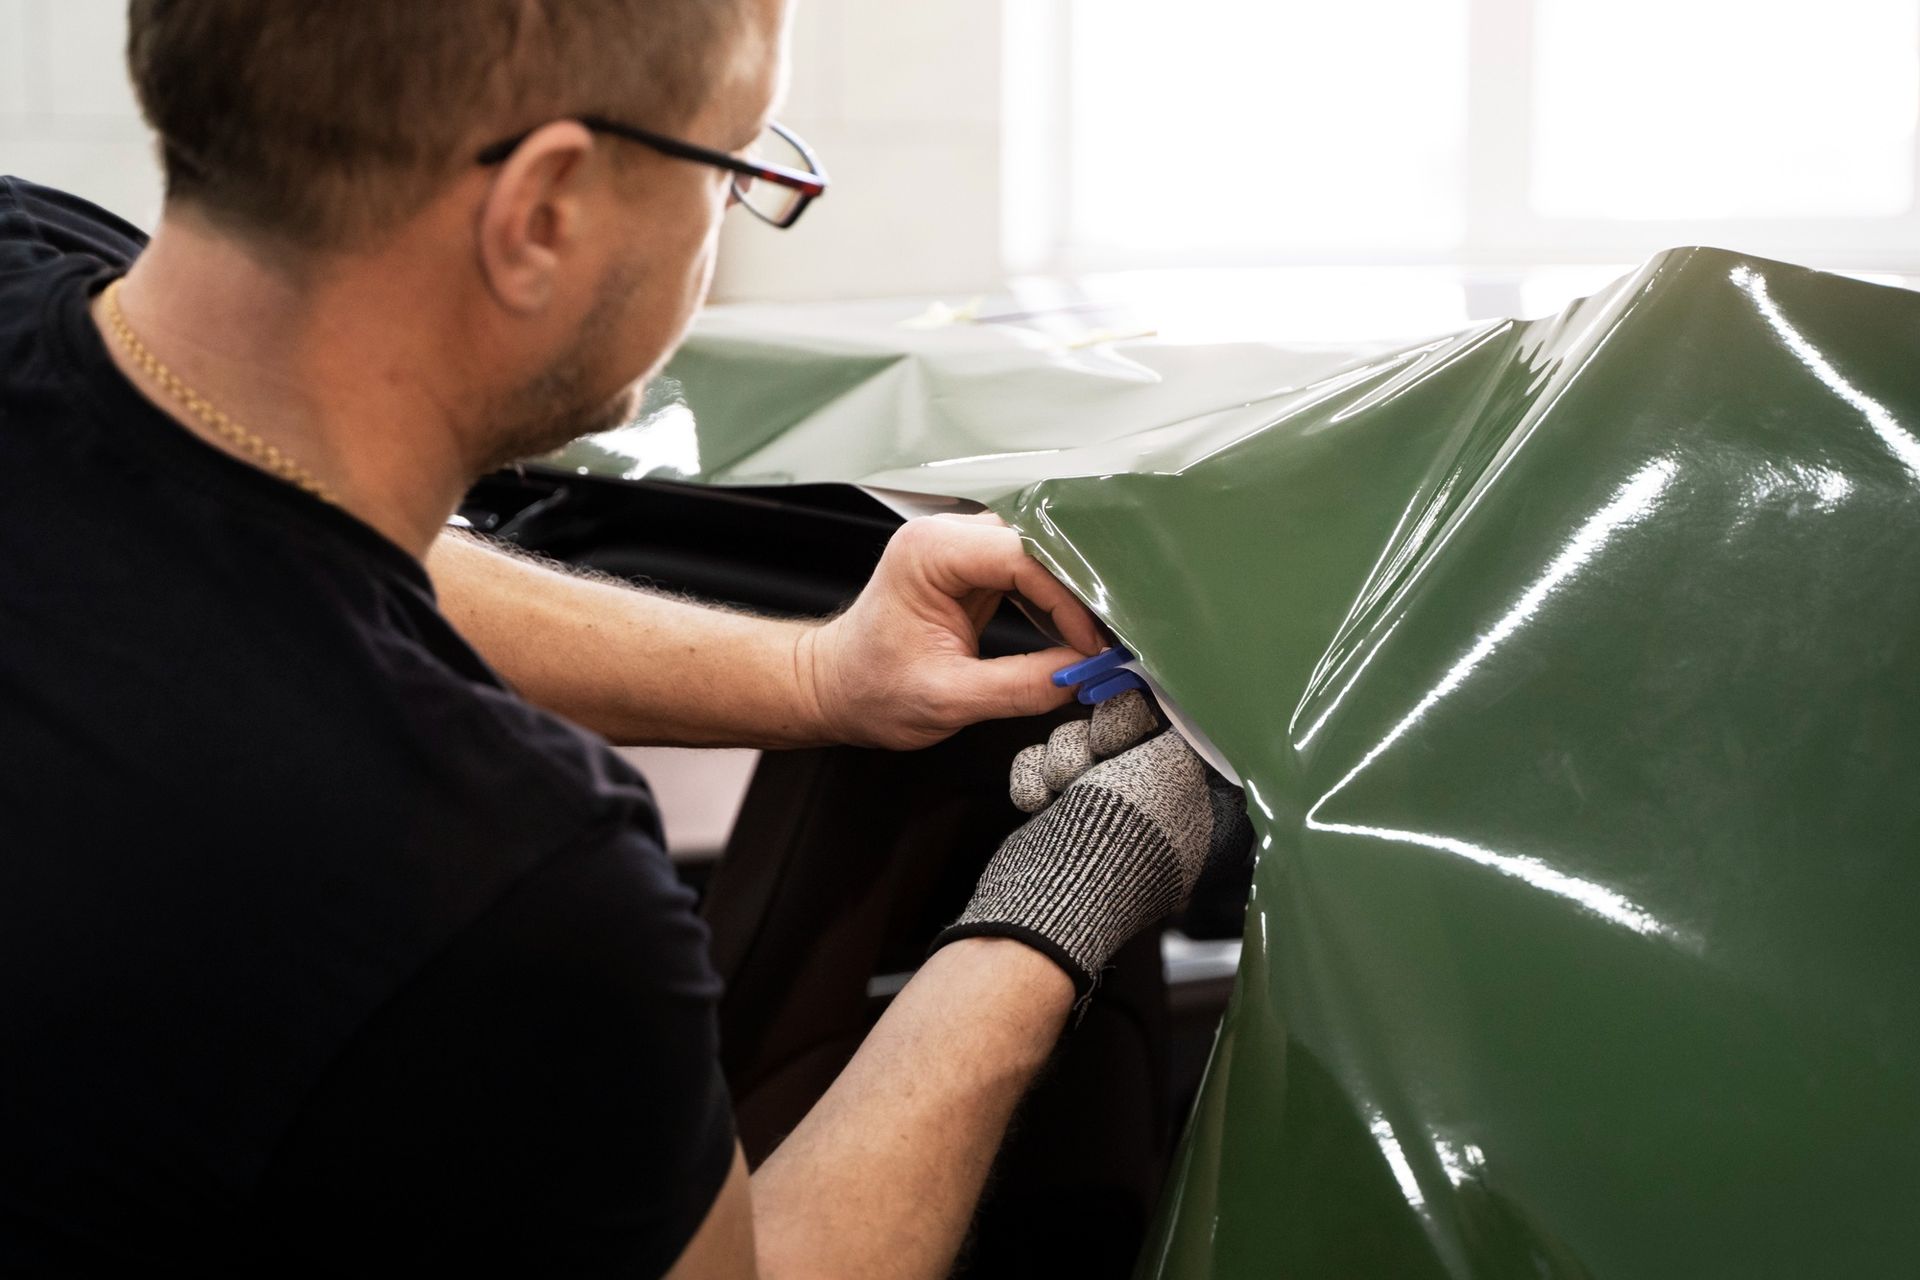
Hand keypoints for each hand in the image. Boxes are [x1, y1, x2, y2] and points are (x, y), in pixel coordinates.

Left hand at [799, 513, 1105, 749]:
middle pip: (1038, 545)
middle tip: (1108, 639)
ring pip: (1041, 555)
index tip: (1091, 645)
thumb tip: (1082, 675)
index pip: (1023, 557)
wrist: (836, 688)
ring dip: (1071, 595)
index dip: (1068, 600)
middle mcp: (946, 536)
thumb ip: (1021, 686)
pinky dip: (1055, 602)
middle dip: (1079, 592)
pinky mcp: (973, 568)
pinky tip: (1072, 634)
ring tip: (1095, 639)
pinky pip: (1030, 572)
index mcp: (931, 552)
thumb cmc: (871, 689)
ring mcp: (961, 548)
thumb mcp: (950, 699)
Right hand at [934, 704, 1254, 994]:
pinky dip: (1034, 779)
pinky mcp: (1057, 816)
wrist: (1050, 895)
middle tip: (1100, 751)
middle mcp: (1151, 808)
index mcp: (1194, 806)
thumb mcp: (1169, 768)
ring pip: (1075, 743)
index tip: (1133, 711)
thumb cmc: (1120, 842)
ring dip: (1062, 756)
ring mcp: (1100, 812)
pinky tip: (1039, 802)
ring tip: (1063, 786)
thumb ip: (1177, 728)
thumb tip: (1173, 710)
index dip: (1147, 714)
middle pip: (1119, 729)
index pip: (1176, 733)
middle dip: (1100, 735)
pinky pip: (1041, 767)